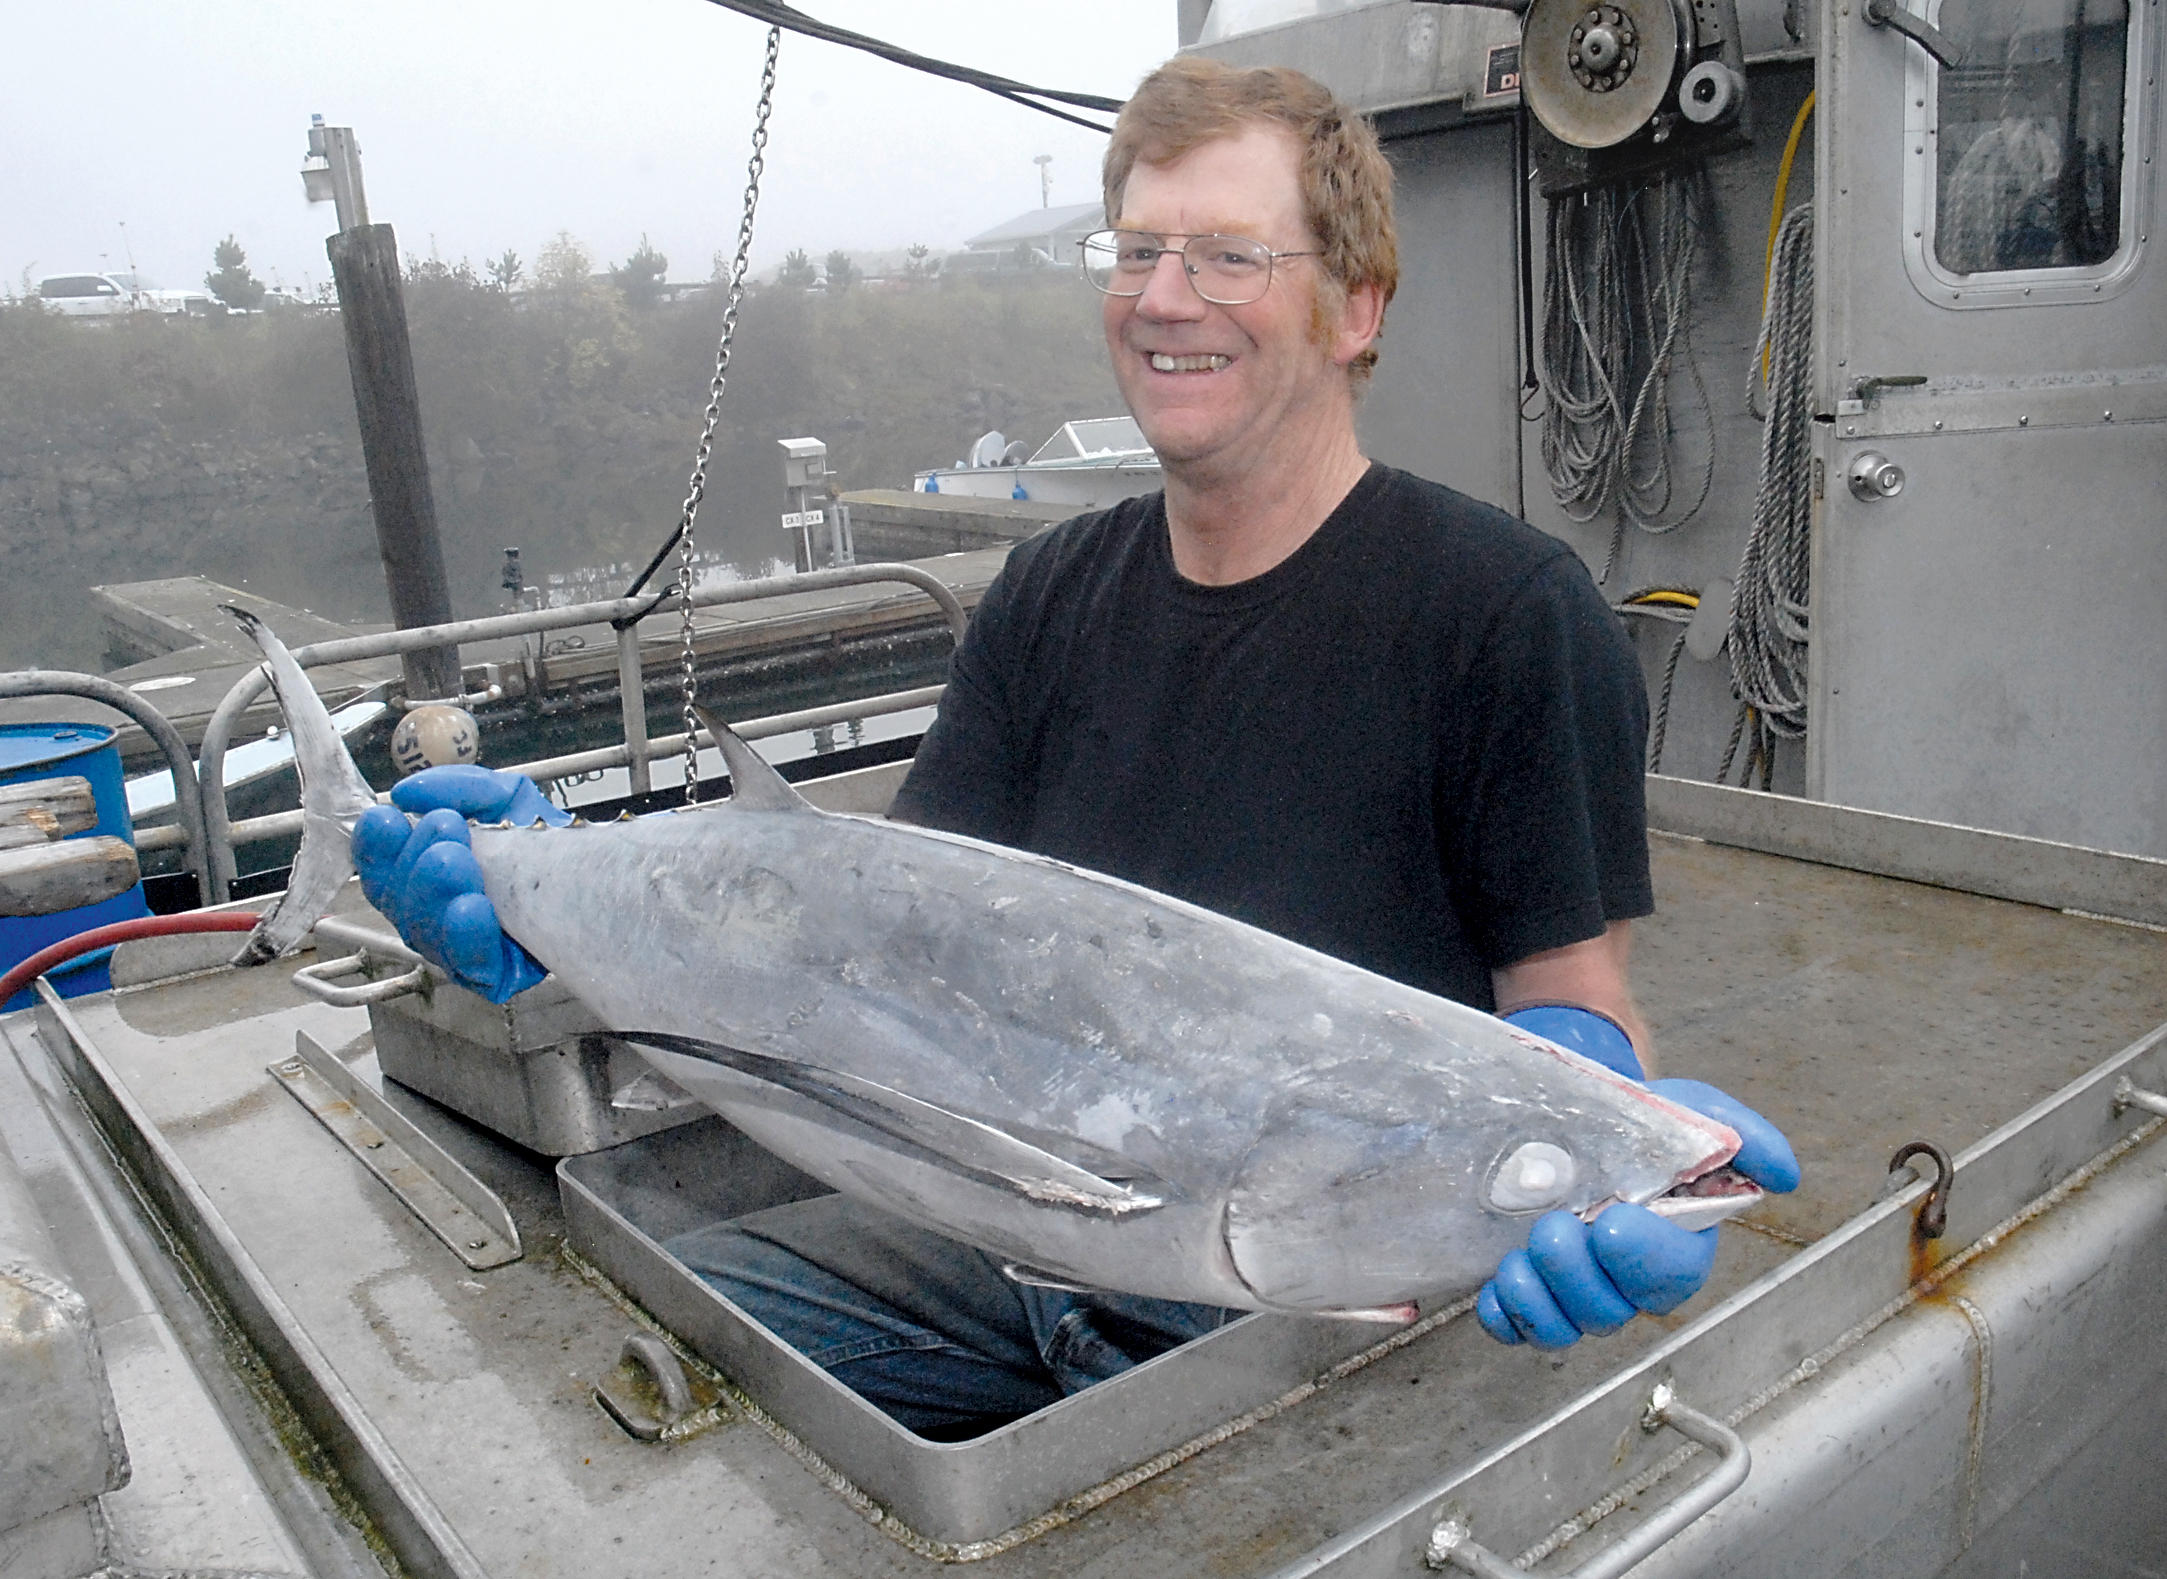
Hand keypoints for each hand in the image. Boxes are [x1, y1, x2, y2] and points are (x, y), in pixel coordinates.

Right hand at [350, 766, 567, 1002]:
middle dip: (414, 862)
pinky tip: (470, 909)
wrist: (604, 872)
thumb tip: (410, 792)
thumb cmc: (545, 839)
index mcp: (426, 873)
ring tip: (456, 863)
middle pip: (398, 901)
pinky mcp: (496, 976)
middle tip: (444, 827)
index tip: (387, 818)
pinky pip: (470, 965)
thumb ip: (462, 788)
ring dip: (435, 895)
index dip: (375, 846)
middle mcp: (435, 913)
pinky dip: (466, 937)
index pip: (382, 867)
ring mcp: (460, 947)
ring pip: (426, 934)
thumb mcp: (505, 798)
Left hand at [1479, 1007, 1799, 1348]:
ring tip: (1520, 1258)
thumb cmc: (1641, 1124)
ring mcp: (1576, 1290)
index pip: (1671, 1273)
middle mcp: (1627, 1279)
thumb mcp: (1694, 1112)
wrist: (1575, 1116)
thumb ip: (1742, 1138)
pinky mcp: (1530, 1289)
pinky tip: (1493, 1292)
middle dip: (1577, 1274)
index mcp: (1675, 1244)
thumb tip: (1784, 1174)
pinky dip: (1503, 1316)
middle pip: (1610, 1308)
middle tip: (1555, 1227)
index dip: (1644, 1257)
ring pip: (1565, 1327)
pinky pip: (1516, 1326)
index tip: (1614, 1221)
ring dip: (1539, 1300)